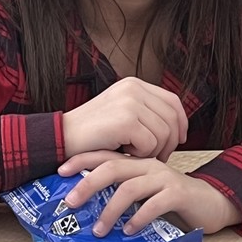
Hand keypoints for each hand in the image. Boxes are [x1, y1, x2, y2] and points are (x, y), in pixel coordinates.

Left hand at [60, 151, 240, 235]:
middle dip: (88, 184)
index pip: (106, 156)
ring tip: (99, 229)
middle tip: (70, 202)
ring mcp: (164, 178)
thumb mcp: (145, 192)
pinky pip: (154, 204)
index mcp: (139, 163)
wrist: (211, 202)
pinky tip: (129, 231)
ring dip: (110, 210)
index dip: (82, 160)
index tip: (60, 171)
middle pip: (113, 168)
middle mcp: (149, 166)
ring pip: (130, 188)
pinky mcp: (178, 193)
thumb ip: (123, 191)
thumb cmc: (174, 199)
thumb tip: (88, 207)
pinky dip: (138, 218)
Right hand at [61, 77, 187, 161]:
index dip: (181, 121)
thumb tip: (177, 128)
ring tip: (135, 154)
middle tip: (158, 157)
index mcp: (134, 84)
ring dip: (153, 150)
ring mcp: (130, 102)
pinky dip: (140, 154)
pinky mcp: (125, 120)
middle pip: (172, 118)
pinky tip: (125, 153)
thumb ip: (146, 113)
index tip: (180, 139)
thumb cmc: (92, 133)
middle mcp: (134, 88)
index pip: (172, 100)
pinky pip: (150, 143)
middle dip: (170, 142)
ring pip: (163, 133)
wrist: (61, 138)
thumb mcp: (121, 114)